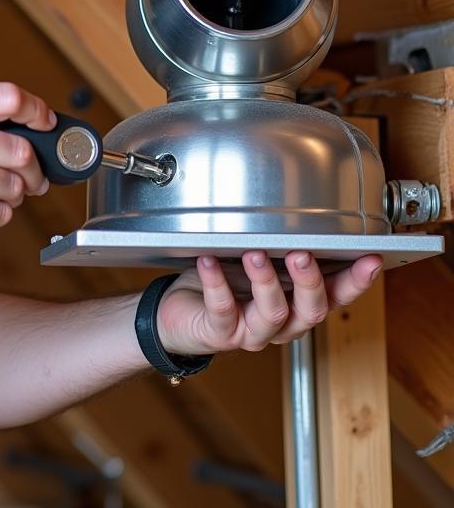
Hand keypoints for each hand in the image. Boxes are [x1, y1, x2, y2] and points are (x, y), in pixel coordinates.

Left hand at [155, 251, 382, 355]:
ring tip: (254, 254)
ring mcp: (252, 332)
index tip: (370, 259)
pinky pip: (222, 309)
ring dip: (265, 281)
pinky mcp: (220, 332)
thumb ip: (279, 251)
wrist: (181, 315)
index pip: (337, 297)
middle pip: (310, 311)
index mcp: (298, 306)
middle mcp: (282, 324)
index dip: (356, 282)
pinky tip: (209, 261)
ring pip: (271, 313)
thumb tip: (299, 218)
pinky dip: (216, 283)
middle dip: (309, 281)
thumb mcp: (257, 265)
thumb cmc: (225, 283)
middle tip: (301, 254)